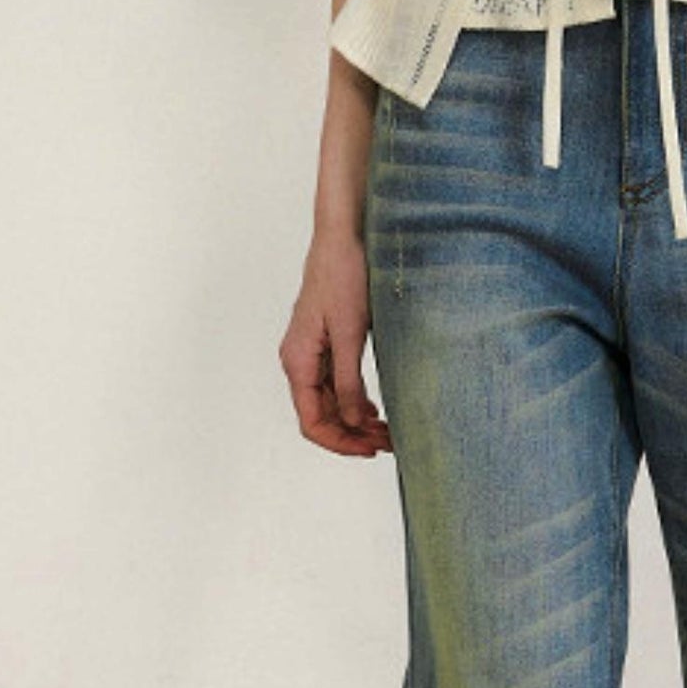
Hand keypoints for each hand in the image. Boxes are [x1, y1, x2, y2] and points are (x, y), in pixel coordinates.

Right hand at [280, 232, 393, 456]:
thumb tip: (353, 422)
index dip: (340, 442)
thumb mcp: (350, 333)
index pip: (312, 421)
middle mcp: (299, 361)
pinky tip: (376, 410)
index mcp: (298, 361)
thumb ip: (349, 381)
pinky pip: (335, 384)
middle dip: (352, 434)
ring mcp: (311, 353)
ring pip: (329, 402)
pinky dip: (354, 401)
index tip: (371, 449)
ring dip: (355, 420)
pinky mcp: (325, 343)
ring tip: (387, 431)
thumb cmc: (343, 276)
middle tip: (389, 443)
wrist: (342, 238)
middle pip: (320, 416)